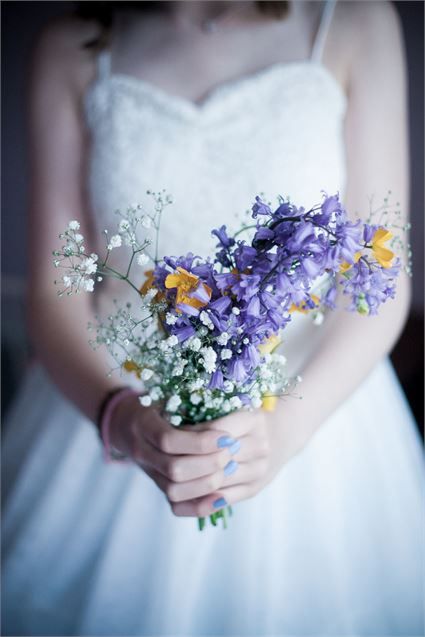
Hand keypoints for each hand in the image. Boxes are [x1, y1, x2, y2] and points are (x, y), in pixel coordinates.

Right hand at [108, 395, 240, 506]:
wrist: (125, 424)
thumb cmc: (155, 404)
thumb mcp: (166, 395)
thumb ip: (189, 400)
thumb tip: (230, 407)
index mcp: (142, 424)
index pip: (169, 440)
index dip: (201, 442)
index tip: (227, 436)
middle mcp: (140, 451)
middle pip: (174, 468)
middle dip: (209, 463)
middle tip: (233, 451)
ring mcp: (148, 471)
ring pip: (174, 490)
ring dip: (207, 483)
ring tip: (231, 468)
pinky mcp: (157, 486)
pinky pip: (176, 505)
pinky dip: (200, 505)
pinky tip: (221, 498)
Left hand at [171, 405, 311, 517]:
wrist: (281, 434)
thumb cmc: (245, 417)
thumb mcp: (232, 406)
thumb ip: (208, 414)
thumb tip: (170, 423)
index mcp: (252, 419)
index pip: (213, 432)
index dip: (187, 436)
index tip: (167, 433)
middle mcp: (260, 445)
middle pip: (214, 460)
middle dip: (183, 461)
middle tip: (159, 458)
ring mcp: (259, 470)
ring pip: (215, 483)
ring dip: (186, 482)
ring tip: (163, 475)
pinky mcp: (253, 489)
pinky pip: (221, 501)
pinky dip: (197, 501)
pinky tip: (179, 495)